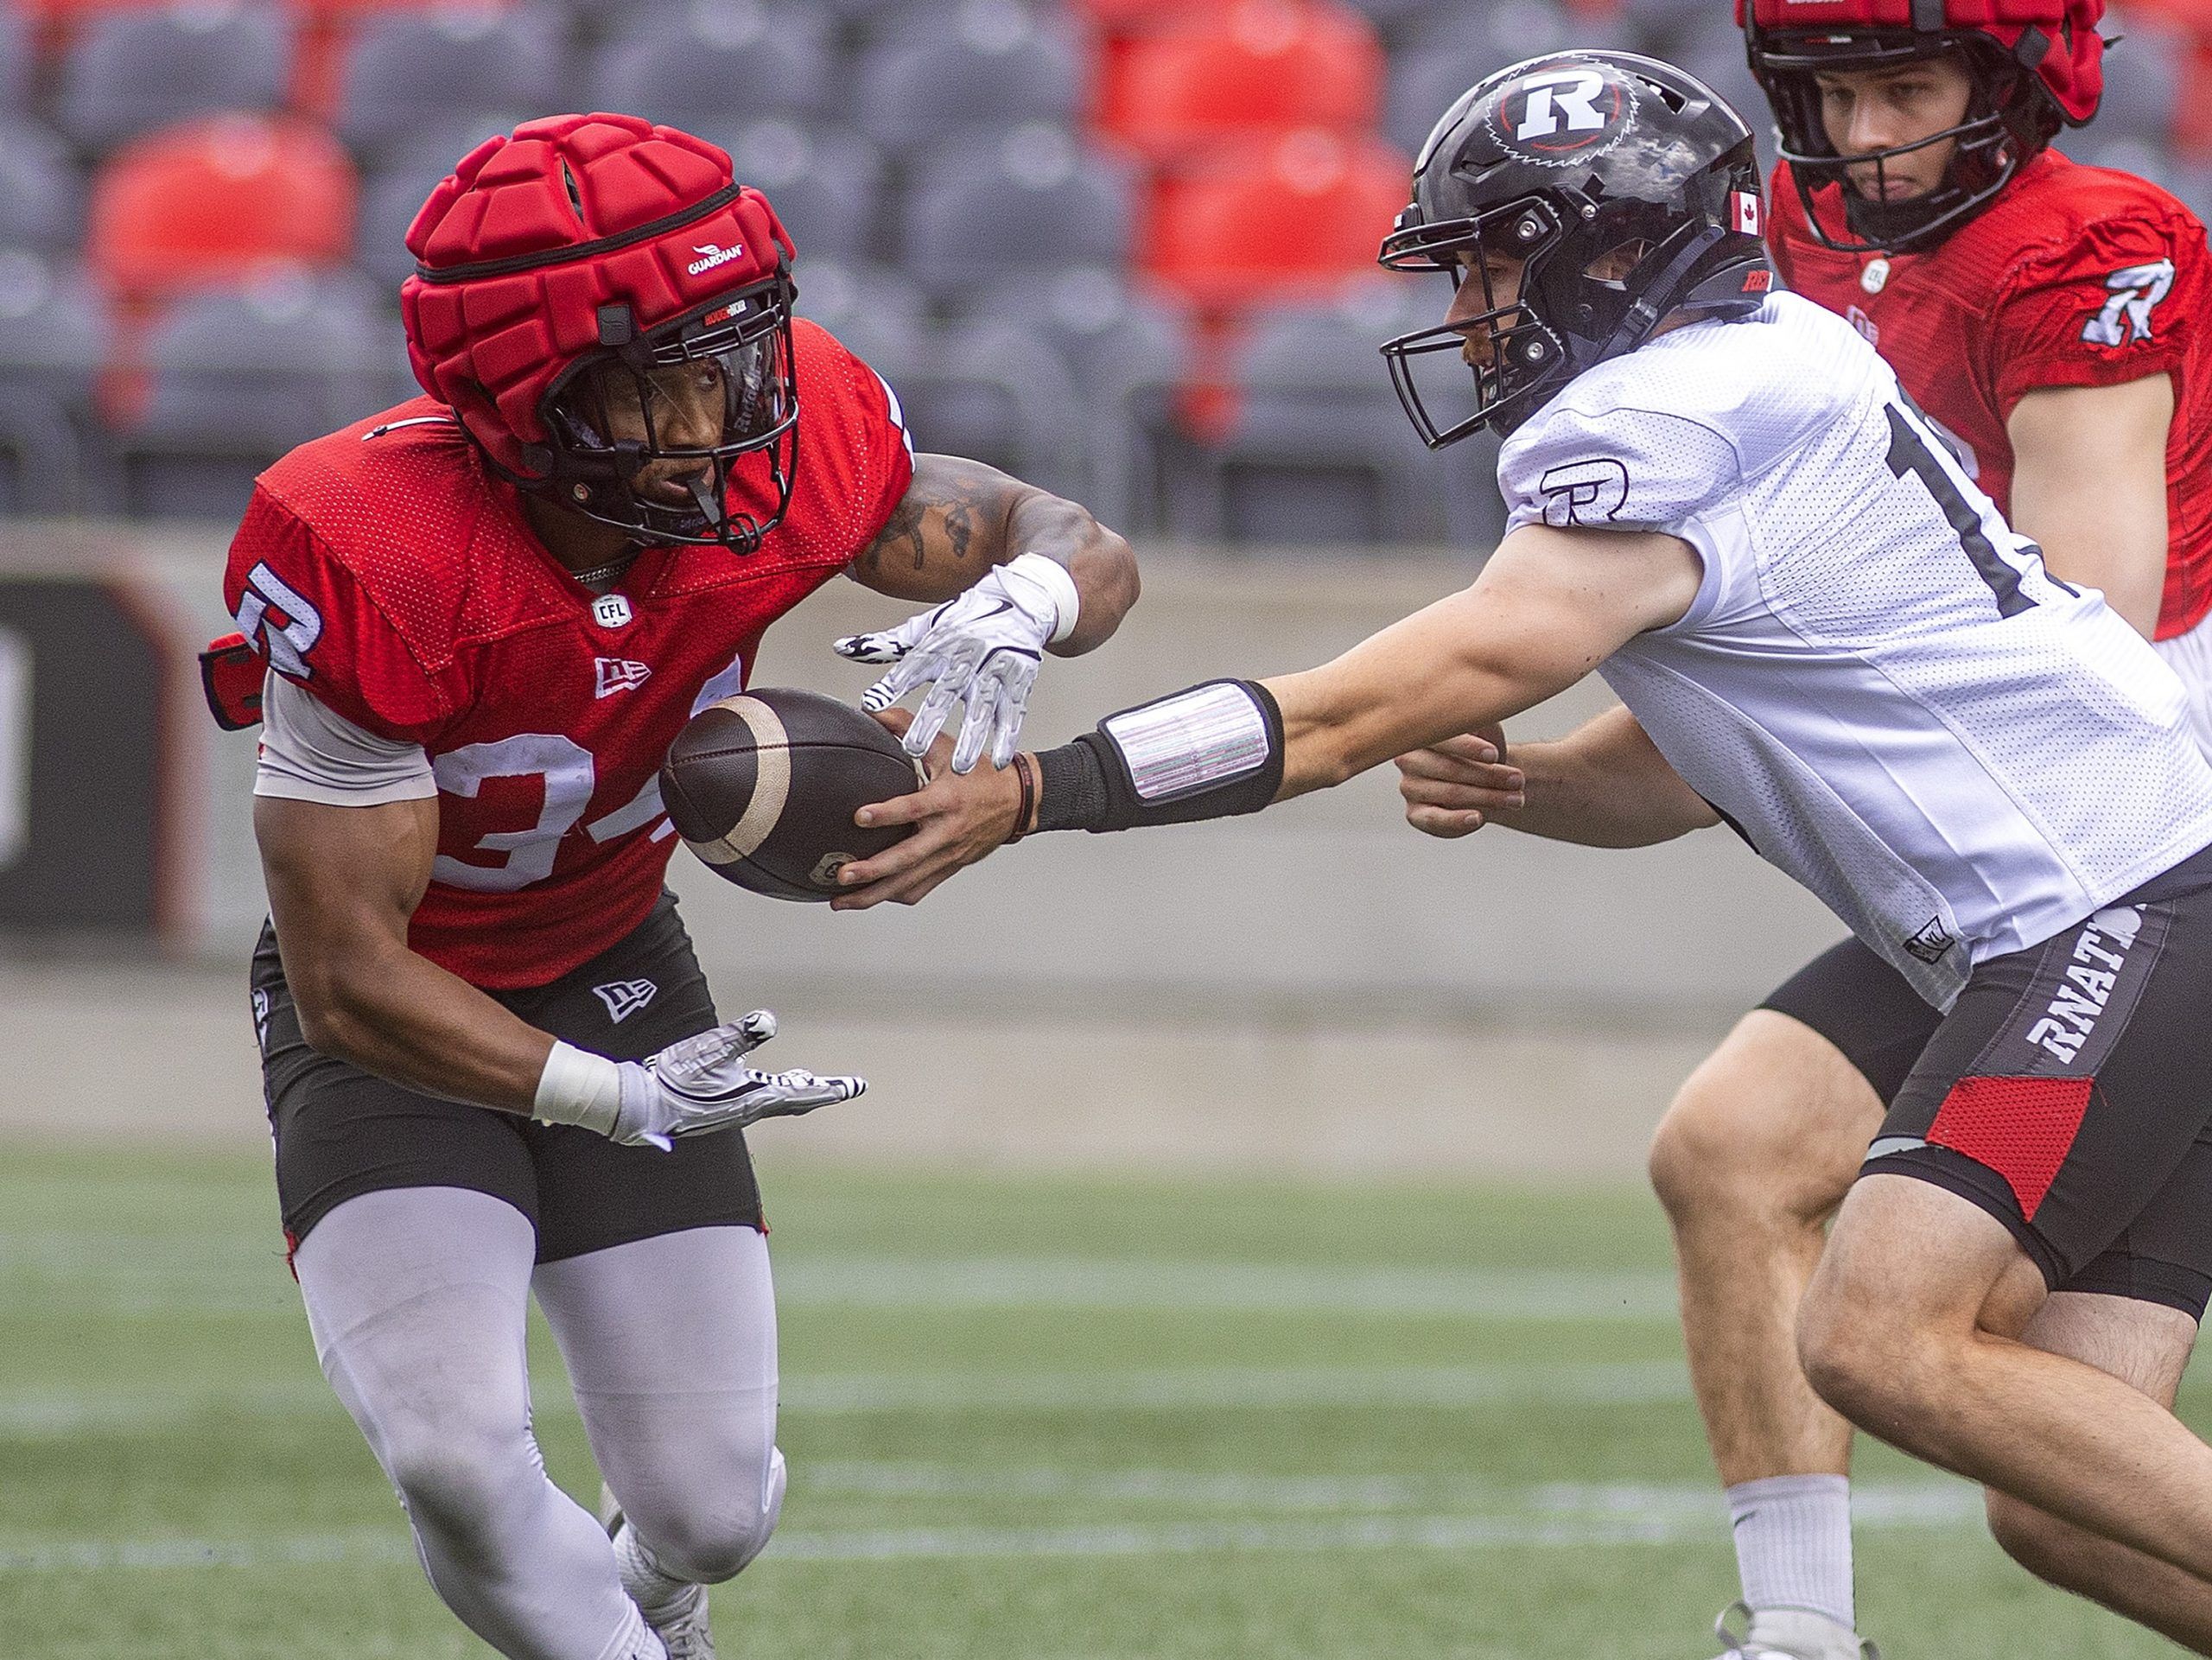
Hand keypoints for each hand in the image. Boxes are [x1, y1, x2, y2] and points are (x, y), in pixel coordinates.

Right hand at [610, 1010, 864, 1147]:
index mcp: (755, 1099)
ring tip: (810, 1081)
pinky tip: (764, 1083)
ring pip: (775, 1101)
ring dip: (795, 1091)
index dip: (830, 1090)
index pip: (803, 1094)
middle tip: (844, 1088)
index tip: (855, 1088)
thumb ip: (742, 1034)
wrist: (640, 1107)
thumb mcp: (710, 1048)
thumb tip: (770, 1020)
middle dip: (819, 1092)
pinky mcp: (717, 1111)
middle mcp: (749, 1111)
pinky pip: (755, 1101)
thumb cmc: (676, 1078)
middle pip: (794, 1100)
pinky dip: (772, 1092)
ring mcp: (733, 1113)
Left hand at [828, 729, 1025, 909]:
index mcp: (947, 799)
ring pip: (909, 882)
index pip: (914, 808)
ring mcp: (948, 854)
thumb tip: (873, 711)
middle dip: (873, 870)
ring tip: (841, 901)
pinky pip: (919, 889)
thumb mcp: (947, 745)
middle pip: (908, 857)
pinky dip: (893, 895)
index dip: (887, 813)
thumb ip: (907, 726)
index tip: (859, 816)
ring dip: (874, 894)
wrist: (1018, 802)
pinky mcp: (949, 867)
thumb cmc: (981, 774)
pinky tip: (870, 898)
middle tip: (842, 874)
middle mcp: (947, 832)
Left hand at [834, 557, 1066, 773]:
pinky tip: (998, 759)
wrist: (1020, 603)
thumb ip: (884, 644)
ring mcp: (996, 669)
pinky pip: (1013, 712)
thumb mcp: (924, 627)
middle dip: (931, 721)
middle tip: (915, 748)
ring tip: (958, 767)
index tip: (872, 705)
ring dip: (972, 738)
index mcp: (941, 642)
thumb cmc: (964, 621)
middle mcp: (968, 655)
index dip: (892, 685)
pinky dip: (1007, 736)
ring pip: (983, 707)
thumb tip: (842, 648)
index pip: (913, 665)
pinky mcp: (1020, 680)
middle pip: (948, 691)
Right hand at [1393, 728, 1522, 838]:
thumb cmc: (1483, 747)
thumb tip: (1484, 710)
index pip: (1439, 739)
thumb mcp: (1485, 726)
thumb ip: (1481, 717)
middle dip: (1488, 776)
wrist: (1484, 776)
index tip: (1495, 755)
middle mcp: (1408, 759)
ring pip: (1449, 793)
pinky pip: (1435, 820)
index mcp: (1420, 731)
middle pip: (1448, 769)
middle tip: (1518, 779)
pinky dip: (1458, 821)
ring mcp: (1409, 787)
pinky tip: (1478, 818)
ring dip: (1487, 797)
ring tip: (1515, 799)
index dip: (1467, 747)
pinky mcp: (1415, 814)